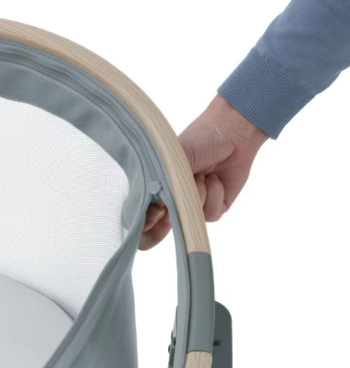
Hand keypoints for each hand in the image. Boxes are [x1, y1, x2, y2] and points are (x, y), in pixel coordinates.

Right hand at [139, 94, 269, 249]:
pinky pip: (211, 214)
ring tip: (201, 173)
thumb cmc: (196, 141)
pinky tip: (215, 178)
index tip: (158, 211)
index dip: (143, 226)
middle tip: (168, 210)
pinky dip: (215, 195)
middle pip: (155, 235)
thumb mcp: (170, 163)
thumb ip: (159, 189)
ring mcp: (191, 206)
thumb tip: (155, 210)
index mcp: (153, 190)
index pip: (137, 221)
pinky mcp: (214, 207)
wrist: (230, 132)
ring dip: (198, 195)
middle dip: (165, 224)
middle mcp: (169, 202)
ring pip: (189, 220)